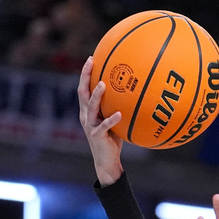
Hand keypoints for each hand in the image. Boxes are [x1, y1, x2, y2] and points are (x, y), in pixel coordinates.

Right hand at [78, 56, 123, 185]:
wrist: (106, 160)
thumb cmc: (112, 139)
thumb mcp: (114, 120)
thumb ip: (117, 107)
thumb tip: (135, 92)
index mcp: (88, 110)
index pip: (84, 88)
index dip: (86, 74)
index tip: (91, 58)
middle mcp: (86, 115)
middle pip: (82, 92)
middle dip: (86, 76)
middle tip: (91, 62)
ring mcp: (90, 125)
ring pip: (91, 106)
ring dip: (97, 95)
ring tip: (104, 84)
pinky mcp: (97, 135)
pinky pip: (104, 126)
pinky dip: (111, 119)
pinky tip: (120, 114)